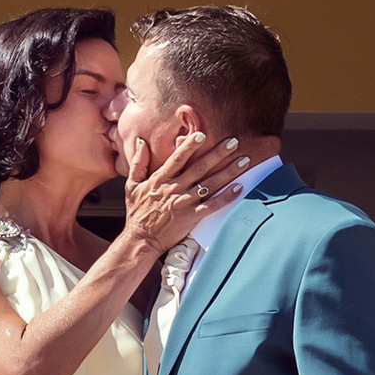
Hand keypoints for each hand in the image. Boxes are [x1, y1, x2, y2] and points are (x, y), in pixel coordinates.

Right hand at [118, 119, 251, 274]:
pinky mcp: (191, 217)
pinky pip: (212, 205)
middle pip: (200, 168)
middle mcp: (174, 188)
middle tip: (234, 142)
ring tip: (243, 161)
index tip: (202, 134)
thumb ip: (137, 163)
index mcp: (160, 179)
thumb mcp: (131, 185)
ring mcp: (184, 203)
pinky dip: (226, 197)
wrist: (140, 240)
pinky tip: (239, 188)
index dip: (190, 146)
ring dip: (228, 172)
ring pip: (210, 184)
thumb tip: (142, 142)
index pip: (177, 158)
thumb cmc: (137, 213)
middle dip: (218, 154)